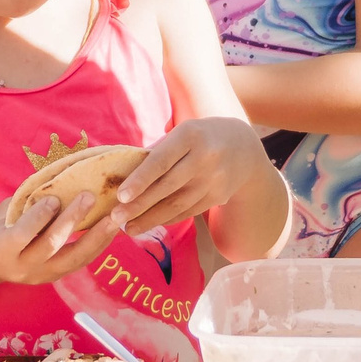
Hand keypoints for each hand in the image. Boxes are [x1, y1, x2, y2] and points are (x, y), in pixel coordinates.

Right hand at [0, 190, 117, 286]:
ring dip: (96, 237)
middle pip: (51, 246)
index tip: (54, 200)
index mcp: (2, 249)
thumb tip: (60, 178)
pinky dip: (97, 245)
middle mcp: (22, 267)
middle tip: (89, 197)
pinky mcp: (56, 277)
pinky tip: (111, 229)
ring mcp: (41, 276)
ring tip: (114, 217)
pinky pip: (80, 262)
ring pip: (73, 259)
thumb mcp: (3, 213)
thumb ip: (27, 202)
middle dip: (72, 221)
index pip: (22, 235)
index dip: (38, 218)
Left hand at [110, 118, 272, 233]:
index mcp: (190, 135)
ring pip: (178, 204)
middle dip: (139, 205)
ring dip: (151, 218)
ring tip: (129, 228)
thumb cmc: (200, 137)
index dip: (140, 180)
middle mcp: (204, 157)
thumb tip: (124, 174)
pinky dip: (167, 219)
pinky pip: (188, 211)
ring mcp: (214, 179)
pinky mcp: (219, 196)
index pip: (161, 161)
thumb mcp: (182, 132)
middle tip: (116, 218)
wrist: (244, 147)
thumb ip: (158, 150)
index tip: (121, 196)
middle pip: (167, 186)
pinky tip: (150, 223)